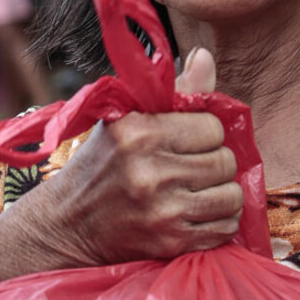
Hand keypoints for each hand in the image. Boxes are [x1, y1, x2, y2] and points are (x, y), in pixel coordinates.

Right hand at [44, 47, 242, 264]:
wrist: (67, 223)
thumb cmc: (100, 162)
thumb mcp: (128, 117)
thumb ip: (175, 88)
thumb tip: (205, 56)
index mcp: (140, 133)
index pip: (212, 126)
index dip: (204, 132)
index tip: (187, 139)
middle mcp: (151, 172)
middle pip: (225, 161)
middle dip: (214, 162)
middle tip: (191, 165)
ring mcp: (162, 212)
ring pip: (231, 196)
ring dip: (220, 192)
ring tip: (197, 189)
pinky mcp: (170, 243)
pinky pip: (225, 228)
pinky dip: (218, 220)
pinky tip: (196, 211)